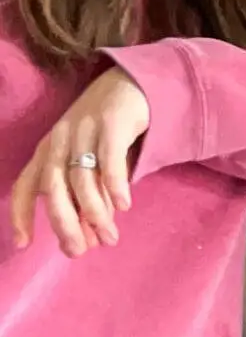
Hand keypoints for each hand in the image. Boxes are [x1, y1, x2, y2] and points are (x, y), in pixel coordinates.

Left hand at [10, 68, 151, 257]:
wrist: (133, 86)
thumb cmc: (108, 132)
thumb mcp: (90, 164)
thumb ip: (88, 198)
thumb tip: (92, 238)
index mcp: (48, 151)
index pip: (25, 185)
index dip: (21, 214)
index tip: (24, 244)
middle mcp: (59, 140)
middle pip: (53, 187)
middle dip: (64, 223)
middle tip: (79, 250)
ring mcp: (84, 130)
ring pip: (82, 178)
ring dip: (95, 212)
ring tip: (110, 237)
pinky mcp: (111, 124)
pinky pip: (110, 159)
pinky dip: (114, 185)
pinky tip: (125, 206)